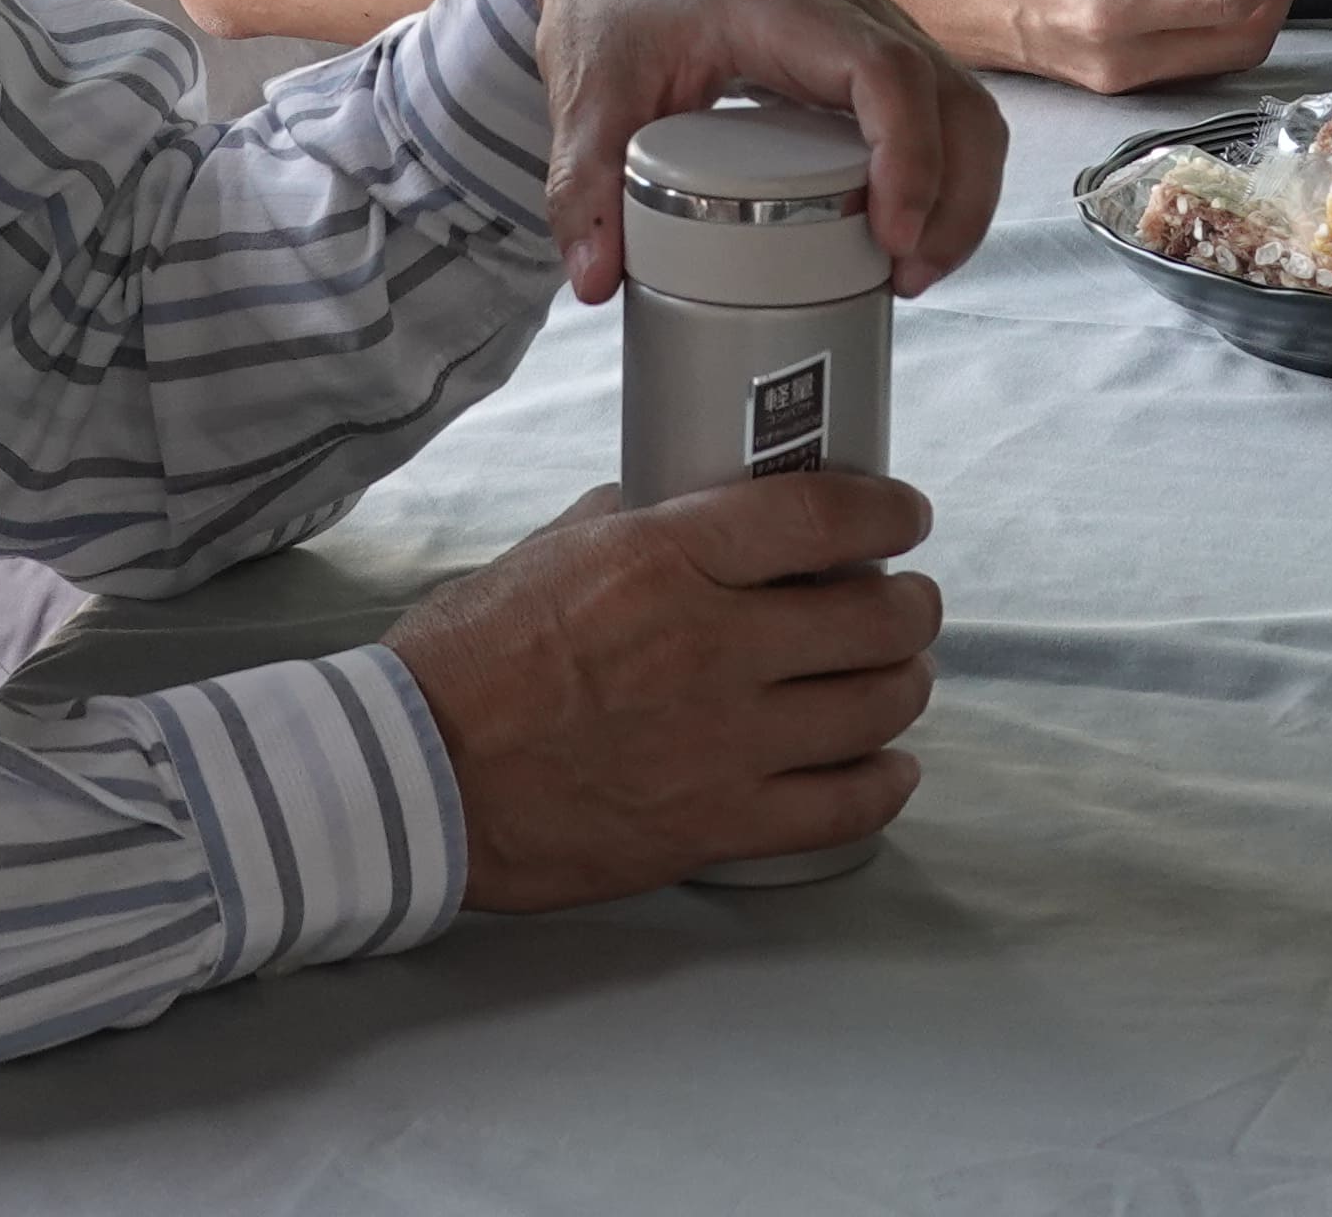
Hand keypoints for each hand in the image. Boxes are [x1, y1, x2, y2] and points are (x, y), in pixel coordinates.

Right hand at [389, 473, 939, 907]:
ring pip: (875, 708)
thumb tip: (693, 507)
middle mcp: (714, 646)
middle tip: (910, 603)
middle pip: (874, 619)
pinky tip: (890, 767)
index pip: (822, 519)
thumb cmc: (468, 656)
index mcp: (669, 559)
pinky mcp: (717, 823)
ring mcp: (724, 741)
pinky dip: (885, 784)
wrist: (418, 774)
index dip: (888, 514)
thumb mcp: (553, 547)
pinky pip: (842, 807)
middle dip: (912, 605)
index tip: (906, 516)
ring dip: (907, 685)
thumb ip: (636, 522)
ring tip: (902, 676)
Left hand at [530, 0, 1007, 306]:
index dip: (909, 156)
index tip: (891, 233)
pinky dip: (946, 167)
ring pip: (964, 101)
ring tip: (911, 264)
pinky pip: (941, 102)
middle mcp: (849, 7)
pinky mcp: (871, 45)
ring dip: (961, 188)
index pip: (886, 71)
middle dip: (955, 196)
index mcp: (783, 5)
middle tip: (905, 274)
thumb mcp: (587, 84)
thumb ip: (583, 183)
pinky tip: (904, 223)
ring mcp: (871, 23)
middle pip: (953, 96)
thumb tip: (596, 281)